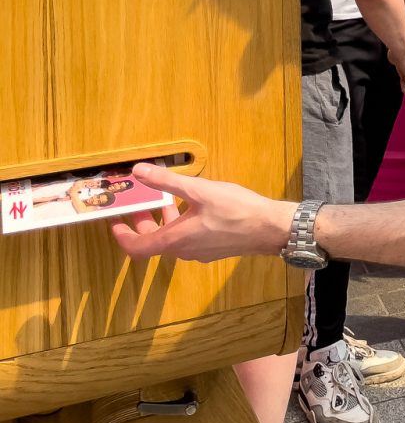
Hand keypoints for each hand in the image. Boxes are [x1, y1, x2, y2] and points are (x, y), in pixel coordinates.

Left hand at [111, 164, 291, 263]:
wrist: (270, 228)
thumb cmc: (236, 210)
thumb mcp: (200, 191)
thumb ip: (167, 181)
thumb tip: (138, 171)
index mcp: (175, 240)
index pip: (136, 247)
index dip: (122, 235)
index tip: (116, 222)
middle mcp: (183, 251)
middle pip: (153, 242)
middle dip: (143, 222)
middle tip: (140, 203)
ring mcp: (199, 252)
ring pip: (172, 240)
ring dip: (164, 222)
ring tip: (167, 200)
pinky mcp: (214, 249)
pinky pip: (188, 240)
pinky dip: (180, 225)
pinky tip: (194, 208)